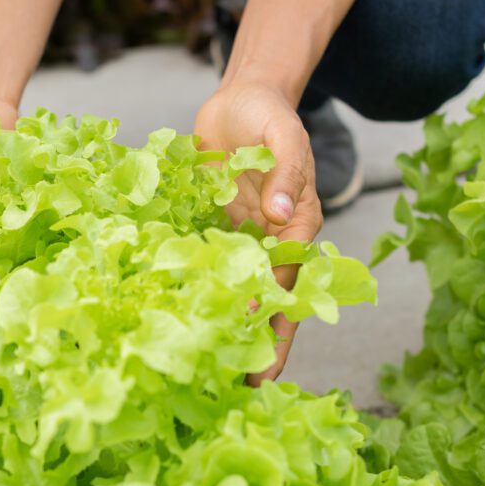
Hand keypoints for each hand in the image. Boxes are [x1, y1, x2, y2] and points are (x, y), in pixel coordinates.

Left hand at [194, 82, 322, 385]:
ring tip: (214, 370)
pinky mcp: (219, 231)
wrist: (240, 97)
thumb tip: (285, 214)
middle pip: (272, 301)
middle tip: (246, 387)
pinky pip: (213, 269)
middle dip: (262, 343)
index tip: (259, 350)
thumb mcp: (283, 134)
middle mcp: (275, 240)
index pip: (290, 281)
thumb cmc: (267, 112)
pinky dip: (205, 297)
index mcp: (299, 224)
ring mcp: (246, 239)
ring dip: (233, 329)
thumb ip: (286, 171)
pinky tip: (185, 324)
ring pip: (243, 293)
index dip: (276, 317)